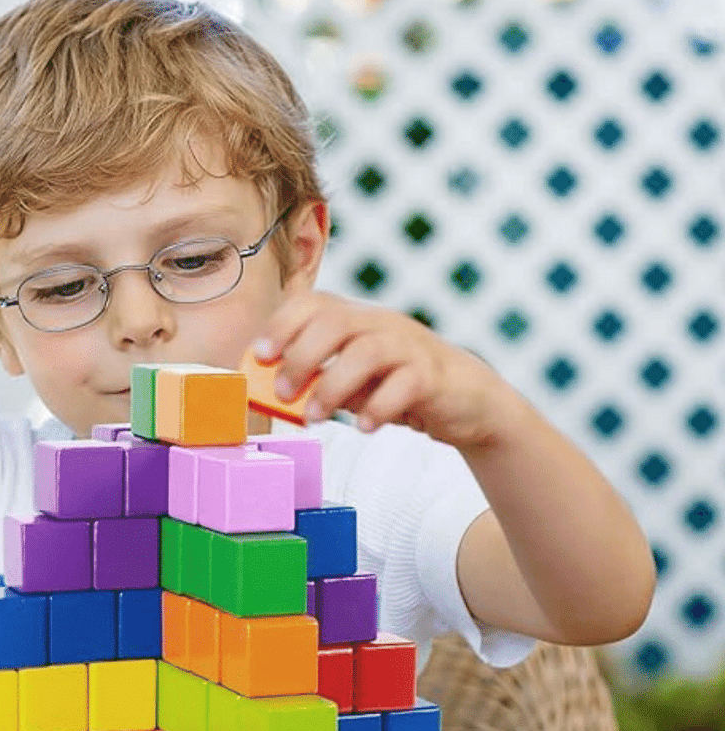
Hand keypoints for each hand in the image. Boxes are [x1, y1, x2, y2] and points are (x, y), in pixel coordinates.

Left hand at [252, 292, 509, 450]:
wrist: (469, 400)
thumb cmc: (398, 386)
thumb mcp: (354, 380)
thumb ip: (319, 379)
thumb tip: (273, 392)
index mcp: (357, 319)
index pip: (314, 303)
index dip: (282, 324)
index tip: (260, 355)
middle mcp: (381, 324)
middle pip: (335, 322)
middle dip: (301, 357)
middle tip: (283, 393)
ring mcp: (410, 346)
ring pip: (367, 351)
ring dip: (332, 386)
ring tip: (314, 417)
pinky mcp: (434, 376)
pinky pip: (406, 384)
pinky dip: (379, 407)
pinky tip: (364, 427)